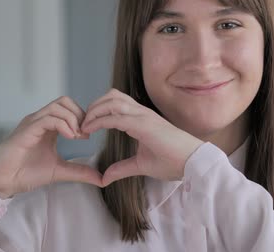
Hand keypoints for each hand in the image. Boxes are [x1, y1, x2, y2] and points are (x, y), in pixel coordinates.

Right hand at [0, 96, 102, 198]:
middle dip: (80, 114)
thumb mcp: (59, 171)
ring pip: (58, 106)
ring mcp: (32, 123)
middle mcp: (40, 120)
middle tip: (85, 134)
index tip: (88, 136)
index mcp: (48, 126)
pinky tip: (70, 138)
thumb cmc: (25, 173)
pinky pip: (48, 118)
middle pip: (64, 101)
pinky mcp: (26, 130)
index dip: (82, 118)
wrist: (0, 182)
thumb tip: (101, 178)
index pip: (69, 108)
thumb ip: (79, 172)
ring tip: (78, 137)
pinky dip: (63, 125)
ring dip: (73, 119)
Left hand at [81, 88, 203, 185]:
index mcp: (142, 118)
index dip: (99, 110)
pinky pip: (115, 116)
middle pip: (111, 96)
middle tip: (81, 124)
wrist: (192, 162)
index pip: (116, 103)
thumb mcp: (141, 165)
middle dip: (93, 107)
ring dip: (94, 111)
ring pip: (112, 101)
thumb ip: (122, 168)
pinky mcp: (143, 124)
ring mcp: (143, 116)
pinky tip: (89, 131)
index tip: (86, 126)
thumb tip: (105, 177)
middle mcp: (142, 112)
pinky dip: (98, 121)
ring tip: (84, 126)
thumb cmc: (173, 161)